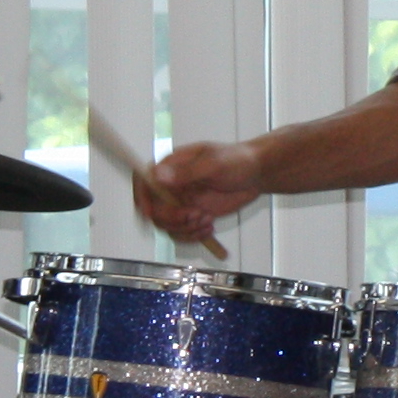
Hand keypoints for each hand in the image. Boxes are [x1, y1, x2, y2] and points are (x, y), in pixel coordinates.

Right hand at [135, 143, 261, 243]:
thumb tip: (158, 175)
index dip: (141, 198)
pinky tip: (209, 228)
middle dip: (172, 218)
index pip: (143, 181)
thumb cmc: (236, 160)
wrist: (255, 174)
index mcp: (171, 166)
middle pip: (153, 210)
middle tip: (196, 215)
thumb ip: (186, 173)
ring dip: (185, 229)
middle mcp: (171, 185)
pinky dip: (193, 236)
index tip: (151, 213)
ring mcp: (180, 202)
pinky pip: (181, 233)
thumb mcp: (213, 165)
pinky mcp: (191, 215)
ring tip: (207, 219)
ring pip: (166, 226)